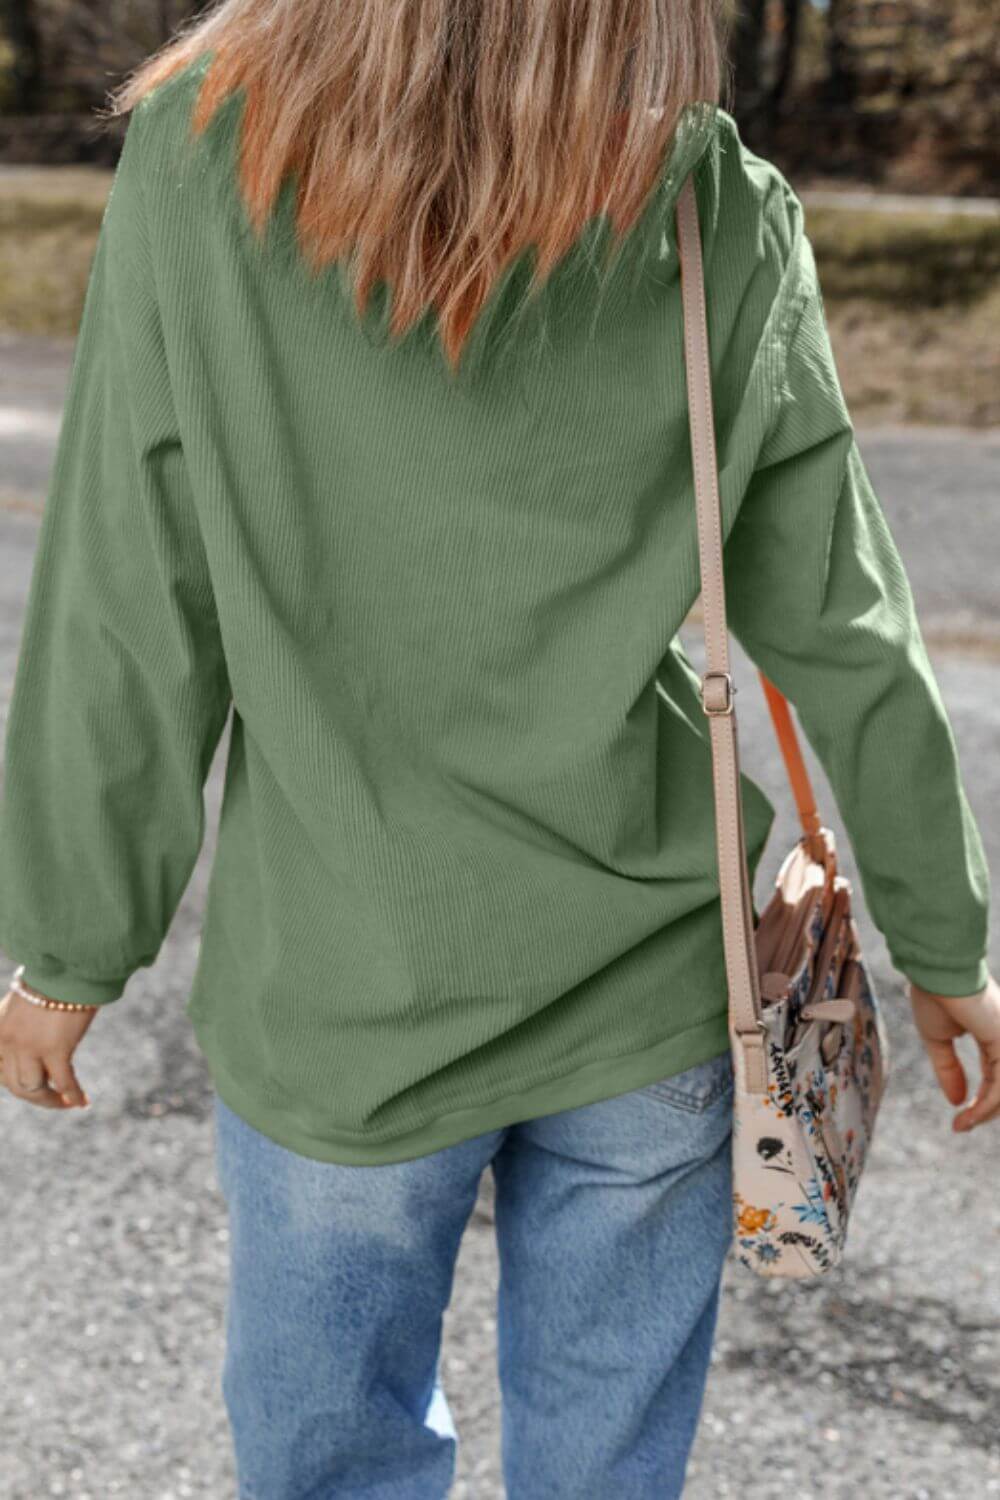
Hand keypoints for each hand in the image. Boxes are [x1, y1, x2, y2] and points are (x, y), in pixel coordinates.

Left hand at [0, 985, 95, 1108]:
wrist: (70, 963)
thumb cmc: (55, 979)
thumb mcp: (27, 1004)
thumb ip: (24, 1027)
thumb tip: (38, 1047)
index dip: (15, 1083)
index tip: (35, 1087)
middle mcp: (7, 1041)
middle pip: (15, 1085)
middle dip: (37, 1097)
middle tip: (55, 1100)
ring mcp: (29, 1047)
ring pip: (33, 1090)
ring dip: (51, 1101)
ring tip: (68, 1103)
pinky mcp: (55, 1049)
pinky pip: (63, 1082)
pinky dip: (73, 1095)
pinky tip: (83, 1101)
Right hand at [909, 973, 999, 1131]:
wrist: (936, 973)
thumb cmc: (934, 995)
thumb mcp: (937, 1039)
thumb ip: (949, 1069)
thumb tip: (957, 1101)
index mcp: (991, 1034)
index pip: (993, 1076)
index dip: (979, 1101)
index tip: (957, 1120)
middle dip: (985, 1112)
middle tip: (961, 1126)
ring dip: (986, 1113)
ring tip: (963, 1125)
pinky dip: (987, 1106)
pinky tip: (970, 1115)